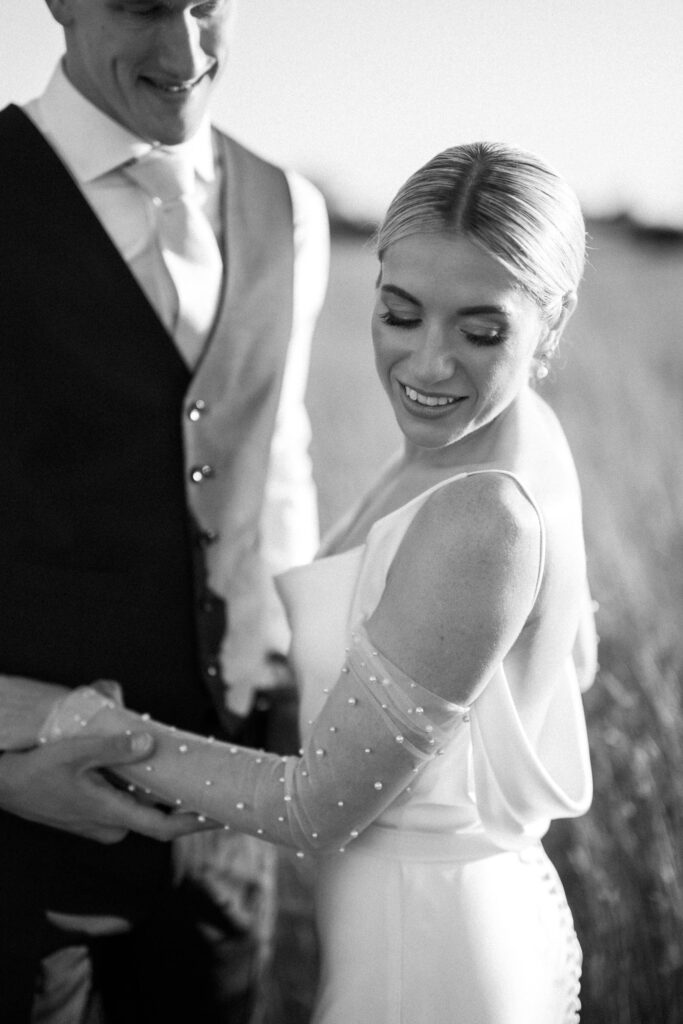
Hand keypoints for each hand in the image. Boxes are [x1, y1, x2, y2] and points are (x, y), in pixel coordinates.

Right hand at [0, 732, 213, 843]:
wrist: (4, 785)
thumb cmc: (37, 770)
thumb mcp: (75, 752)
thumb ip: (114, 748)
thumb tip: (151, 743)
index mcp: (111, 814)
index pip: (165, 828)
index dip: (197, 824)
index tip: (223, 816)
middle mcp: (110, 825)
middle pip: (159, 815)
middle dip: (185, 800)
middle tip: (213, 781)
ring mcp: (101, 823)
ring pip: (142, 807)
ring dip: (162, 791)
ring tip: (189, 769)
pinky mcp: (93, 815)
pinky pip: (127, 803)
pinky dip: (143, 788)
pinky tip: (151, 765)